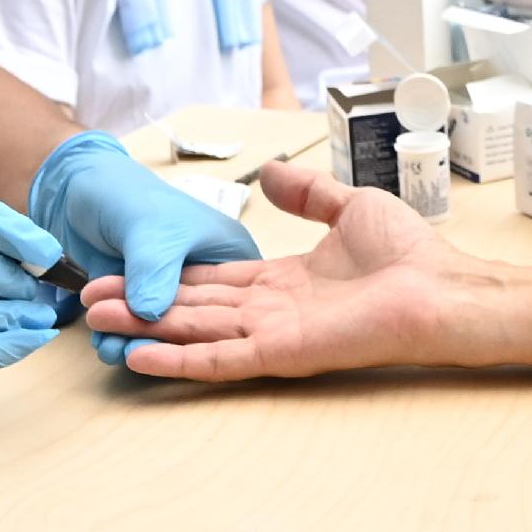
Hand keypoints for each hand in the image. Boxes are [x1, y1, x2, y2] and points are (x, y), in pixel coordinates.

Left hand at [28, 130, 266, 362]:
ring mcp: (168, 290)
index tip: (189, 344)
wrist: (76, 187)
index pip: (238, 300)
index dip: (219, 326)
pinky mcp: (136, 298)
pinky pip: (132, 328)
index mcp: (229, 253)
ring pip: (161, 329)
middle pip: (196, 321)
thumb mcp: (151, 231)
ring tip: (111, 344)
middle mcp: (205, 277)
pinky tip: (104, 341)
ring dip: (135, 341)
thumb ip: (154, 273)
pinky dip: (118, 337)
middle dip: (166, 341)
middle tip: (136, 350)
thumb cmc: (128, 196)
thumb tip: (151, 316)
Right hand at [83, 163, 471, 380]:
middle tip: (90, 298)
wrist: (441, 288)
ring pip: (194, 332)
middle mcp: (271, 311)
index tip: (127, 270)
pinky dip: (178, 359)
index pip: (212, 281)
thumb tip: (273, 171)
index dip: (168, 276)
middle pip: (192, 307)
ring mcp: (273, 335)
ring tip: (97, 322)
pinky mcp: (281, 354)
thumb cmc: (410, 255)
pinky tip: (139, 356)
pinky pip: (221, 360)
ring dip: (145, 328)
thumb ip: (307, 193)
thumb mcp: (349, 206)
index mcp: (283, 281)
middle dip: (141, 303)